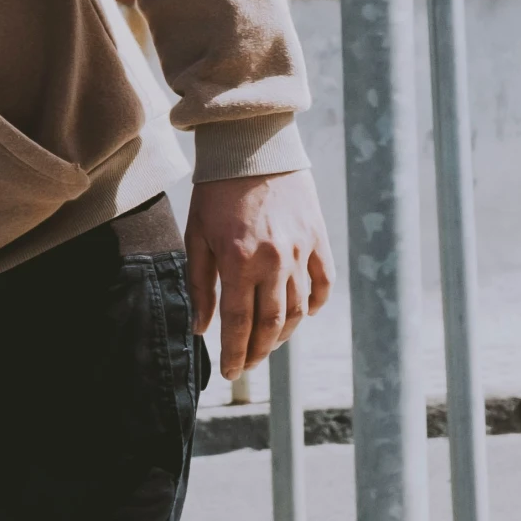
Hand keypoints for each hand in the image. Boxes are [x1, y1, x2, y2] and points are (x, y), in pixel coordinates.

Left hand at [186, 169, 333, 378]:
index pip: (238, 322)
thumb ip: (200, 284)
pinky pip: (323, 283)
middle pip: (271, 324)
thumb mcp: (197, 235)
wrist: (252, 147)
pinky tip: (303, 315)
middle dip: (258, 351)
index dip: (234, 352)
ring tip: (268, 345)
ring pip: (298, 309)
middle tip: (247, 365)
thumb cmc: (215, 191)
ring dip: (284, 334)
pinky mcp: (318, 239)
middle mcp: (274, 261)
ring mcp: (300, 251)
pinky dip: (314, 304)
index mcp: (238, 261)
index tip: (229, 373)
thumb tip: (201, 328)